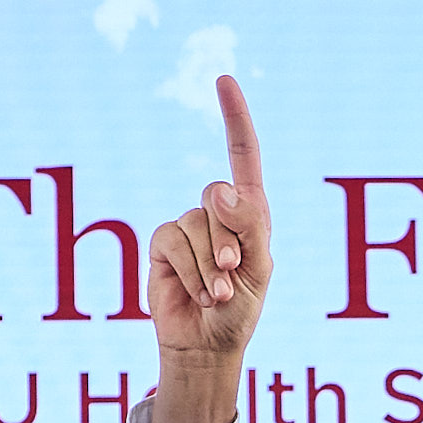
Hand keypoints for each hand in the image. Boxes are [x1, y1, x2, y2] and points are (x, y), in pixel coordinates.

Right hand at [146, 74, 272, 422]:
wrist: (208, 343)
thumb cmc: (241, 309)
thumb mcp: (260, 269)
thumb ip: (249, 226)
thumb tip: (219, 189)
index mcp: (249, 212)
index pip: (242, 156)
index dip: (234, 117)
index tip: (223, 79)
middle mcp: (217, 212)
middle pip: (219, 197)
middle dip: (230, 240)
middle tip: (235, 275)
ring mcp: (188, 225)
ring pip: (197, 226)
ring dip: (212, 268)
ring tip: (219, 294)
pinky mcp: (163, 242)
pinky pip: (174, 243)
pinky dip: (192, 273)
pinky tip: (201, 294)